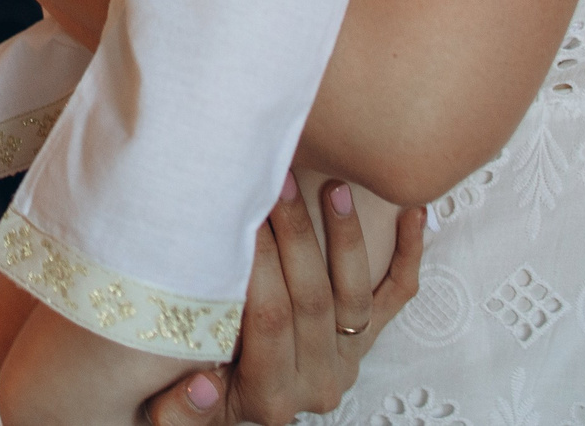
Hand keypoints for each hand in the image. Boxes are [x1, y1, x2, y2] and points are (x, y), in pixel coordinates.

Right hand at [142, 178, 425, 425]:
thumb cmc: (195, 396)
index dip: (259, 263)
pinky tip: (412, 214)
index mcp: (269, 398)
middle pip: (313, 300)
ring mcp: (346, 361)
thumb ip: (180, 413)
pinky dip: (408, 256)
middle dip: (295, 235)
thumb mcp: (171, 411)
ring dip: (346, 237)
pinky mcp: (364, 342)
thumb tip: (202, 384)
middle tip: (277, 182)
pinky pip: (394, 299)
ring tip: (334, 188)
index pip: (268, 319)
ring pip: (354, 294)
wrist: (238, 402)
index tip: (243, 212)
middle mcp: (317, 383)